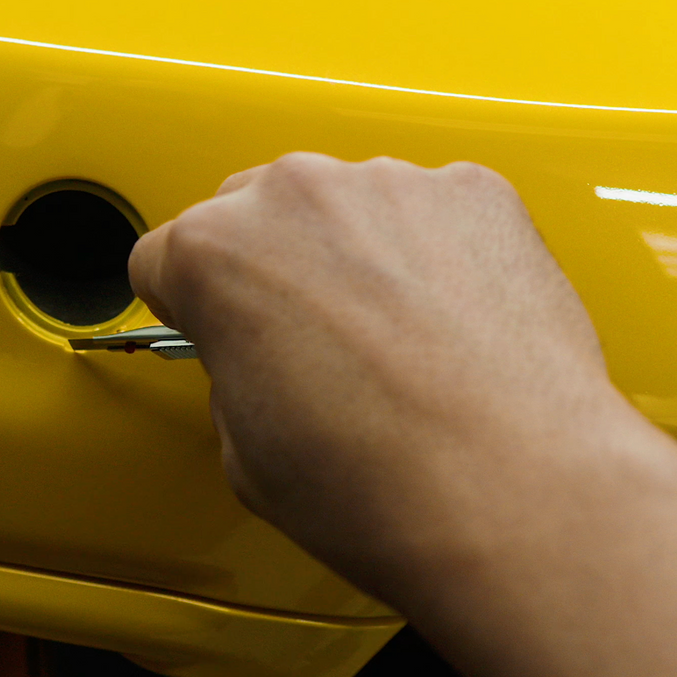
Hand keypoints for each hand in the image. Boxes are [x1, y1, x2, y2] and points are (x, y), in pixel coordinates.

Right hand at [128, 152, 639, 593]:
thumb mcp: (244, 454)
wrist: (511, 491)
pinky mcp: (476, 193)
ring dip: (359, 256)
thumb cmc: (384, 483)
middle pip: (255, 210)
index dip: (190, 306)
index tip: (219, 330)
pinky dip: (440, 252)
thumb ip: (233, 375)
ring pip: (350, 206)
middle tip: (311, 346)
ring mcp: (391, 185)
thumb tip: (262, 366)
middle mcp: (296, 196)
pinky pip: (436, 210)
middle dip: (274, 269)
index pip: (164, 254)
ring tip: (396, 344)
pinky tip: (452, 324)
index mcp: (213, 253)